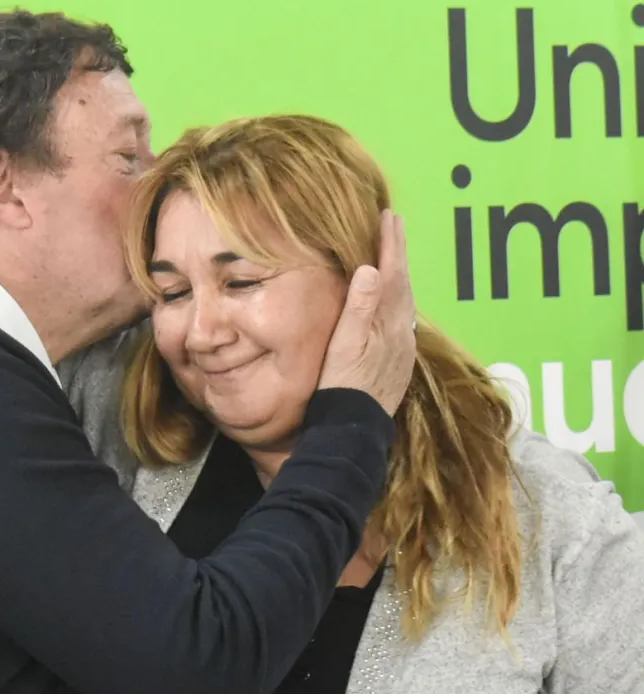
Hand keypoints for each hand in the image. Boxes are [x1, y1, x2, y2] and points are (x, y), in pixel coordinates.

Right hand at [317, 209, 414, 415]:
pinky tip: (393, 300)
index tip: (389, 217)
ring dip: (399, 275)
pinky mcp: (397, 360)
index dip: (390, 245)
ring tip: (394, 256)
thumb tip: (369, 268)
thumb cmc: (340, 384)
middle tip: (395, 225)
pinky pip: (401, 318)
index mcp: (387, 322)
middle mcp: (400, 331)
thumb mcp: (344, 344)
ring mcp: (401, 347)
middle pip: (403, 284)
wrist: (353, 425)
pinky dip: (397, 299)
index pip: (391, 274)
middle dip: (398, 253)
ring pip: (404, 301)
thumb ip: (358, 307)